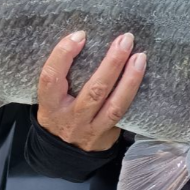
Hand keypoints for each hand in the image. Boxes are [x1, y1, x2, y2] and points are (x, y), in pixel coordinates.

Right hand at [36, 30, 145, 151]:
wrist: (62, 154)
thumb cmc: (58, 114)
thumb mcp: (50, 99)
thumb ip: (61, 76)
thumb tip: (82, 39)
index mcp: (50, 106)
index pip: (51, 78)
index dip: (64, 55)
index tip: (80, 35)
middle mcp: (70, 119)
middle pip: (94, 91)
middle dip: (112, 63)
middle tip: (125, 40)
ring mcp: (91, 130)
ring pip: (114, 105)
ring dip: (130, 78)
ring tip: (139, 57)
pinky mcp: (107, 137)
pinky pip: (123, 113)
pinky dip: (132, 92)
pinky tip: (140, 74)